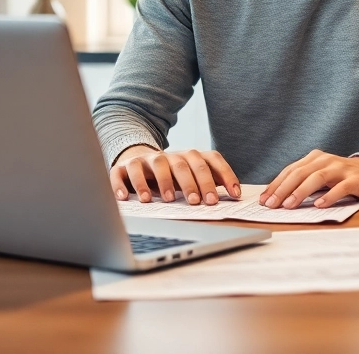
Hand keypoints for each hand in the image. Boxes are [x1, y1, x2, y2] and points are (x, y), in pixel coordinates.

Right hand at [109, 145, 240, 204]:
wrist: (135, 160)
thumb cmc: (169, 174)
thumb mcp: (190, 176)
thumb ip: (210, 181)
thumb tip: (235, 194)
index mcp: (189, 157)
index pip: (211, 161)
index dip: (225, 175)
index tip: (234, 194)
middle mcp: (169, 156)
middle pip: (183, 164)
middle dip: (191, 183)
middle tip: (197, 201)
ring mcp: (146, 160)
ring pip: (157, 164)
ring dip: (162, 182)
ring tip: (166, 200)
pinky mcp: (123, 167)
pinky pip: (122, 173)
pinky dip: (123, 185)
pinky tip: (127, 197)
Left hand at [260, 150, 358, 208]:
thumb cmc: (341, 177)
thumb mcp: (320, 176)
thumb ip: (303, 182)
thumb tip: (278, 198)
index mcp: (314, 158)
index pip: (291, 170)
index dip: (276, 184)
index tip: (264, 199)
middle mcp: (325, 160)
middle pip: (301, 173)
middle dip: (284, 189)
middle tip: (272, 203)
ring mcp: (340, 168)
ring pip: (317, 178)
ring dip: (301, 192)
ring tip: (289, 204)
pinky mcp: (355, 179)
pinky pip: (340, 188)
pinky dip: (329, 196)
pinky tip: (319, 205)